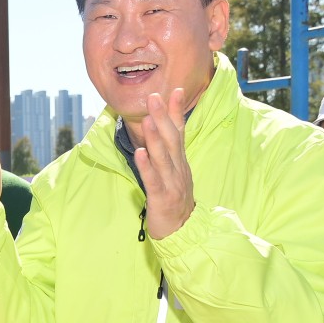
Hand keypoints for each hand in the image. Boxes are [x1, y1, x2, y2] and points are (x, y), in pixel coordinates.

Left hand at [134, 89, 195, 239]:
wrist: (184, 232)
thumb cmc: (174, 201)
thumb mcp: (174, 174)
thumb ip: (168, 154)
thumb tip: (161, 132)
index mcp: (180, 162)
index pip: (179, 132)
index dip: (176, 112)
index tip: (175, 90)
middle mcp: (178, 169)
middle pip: (172, 140)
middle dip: (163, 117)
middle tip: (155, 96)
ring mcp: (172, 184)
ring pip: (164, 158)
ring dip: (156, 138)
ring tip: (148, 120)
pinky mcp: (162, 199)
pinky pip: (154, 180)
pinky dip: (147, 166)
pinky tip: (140, 153)